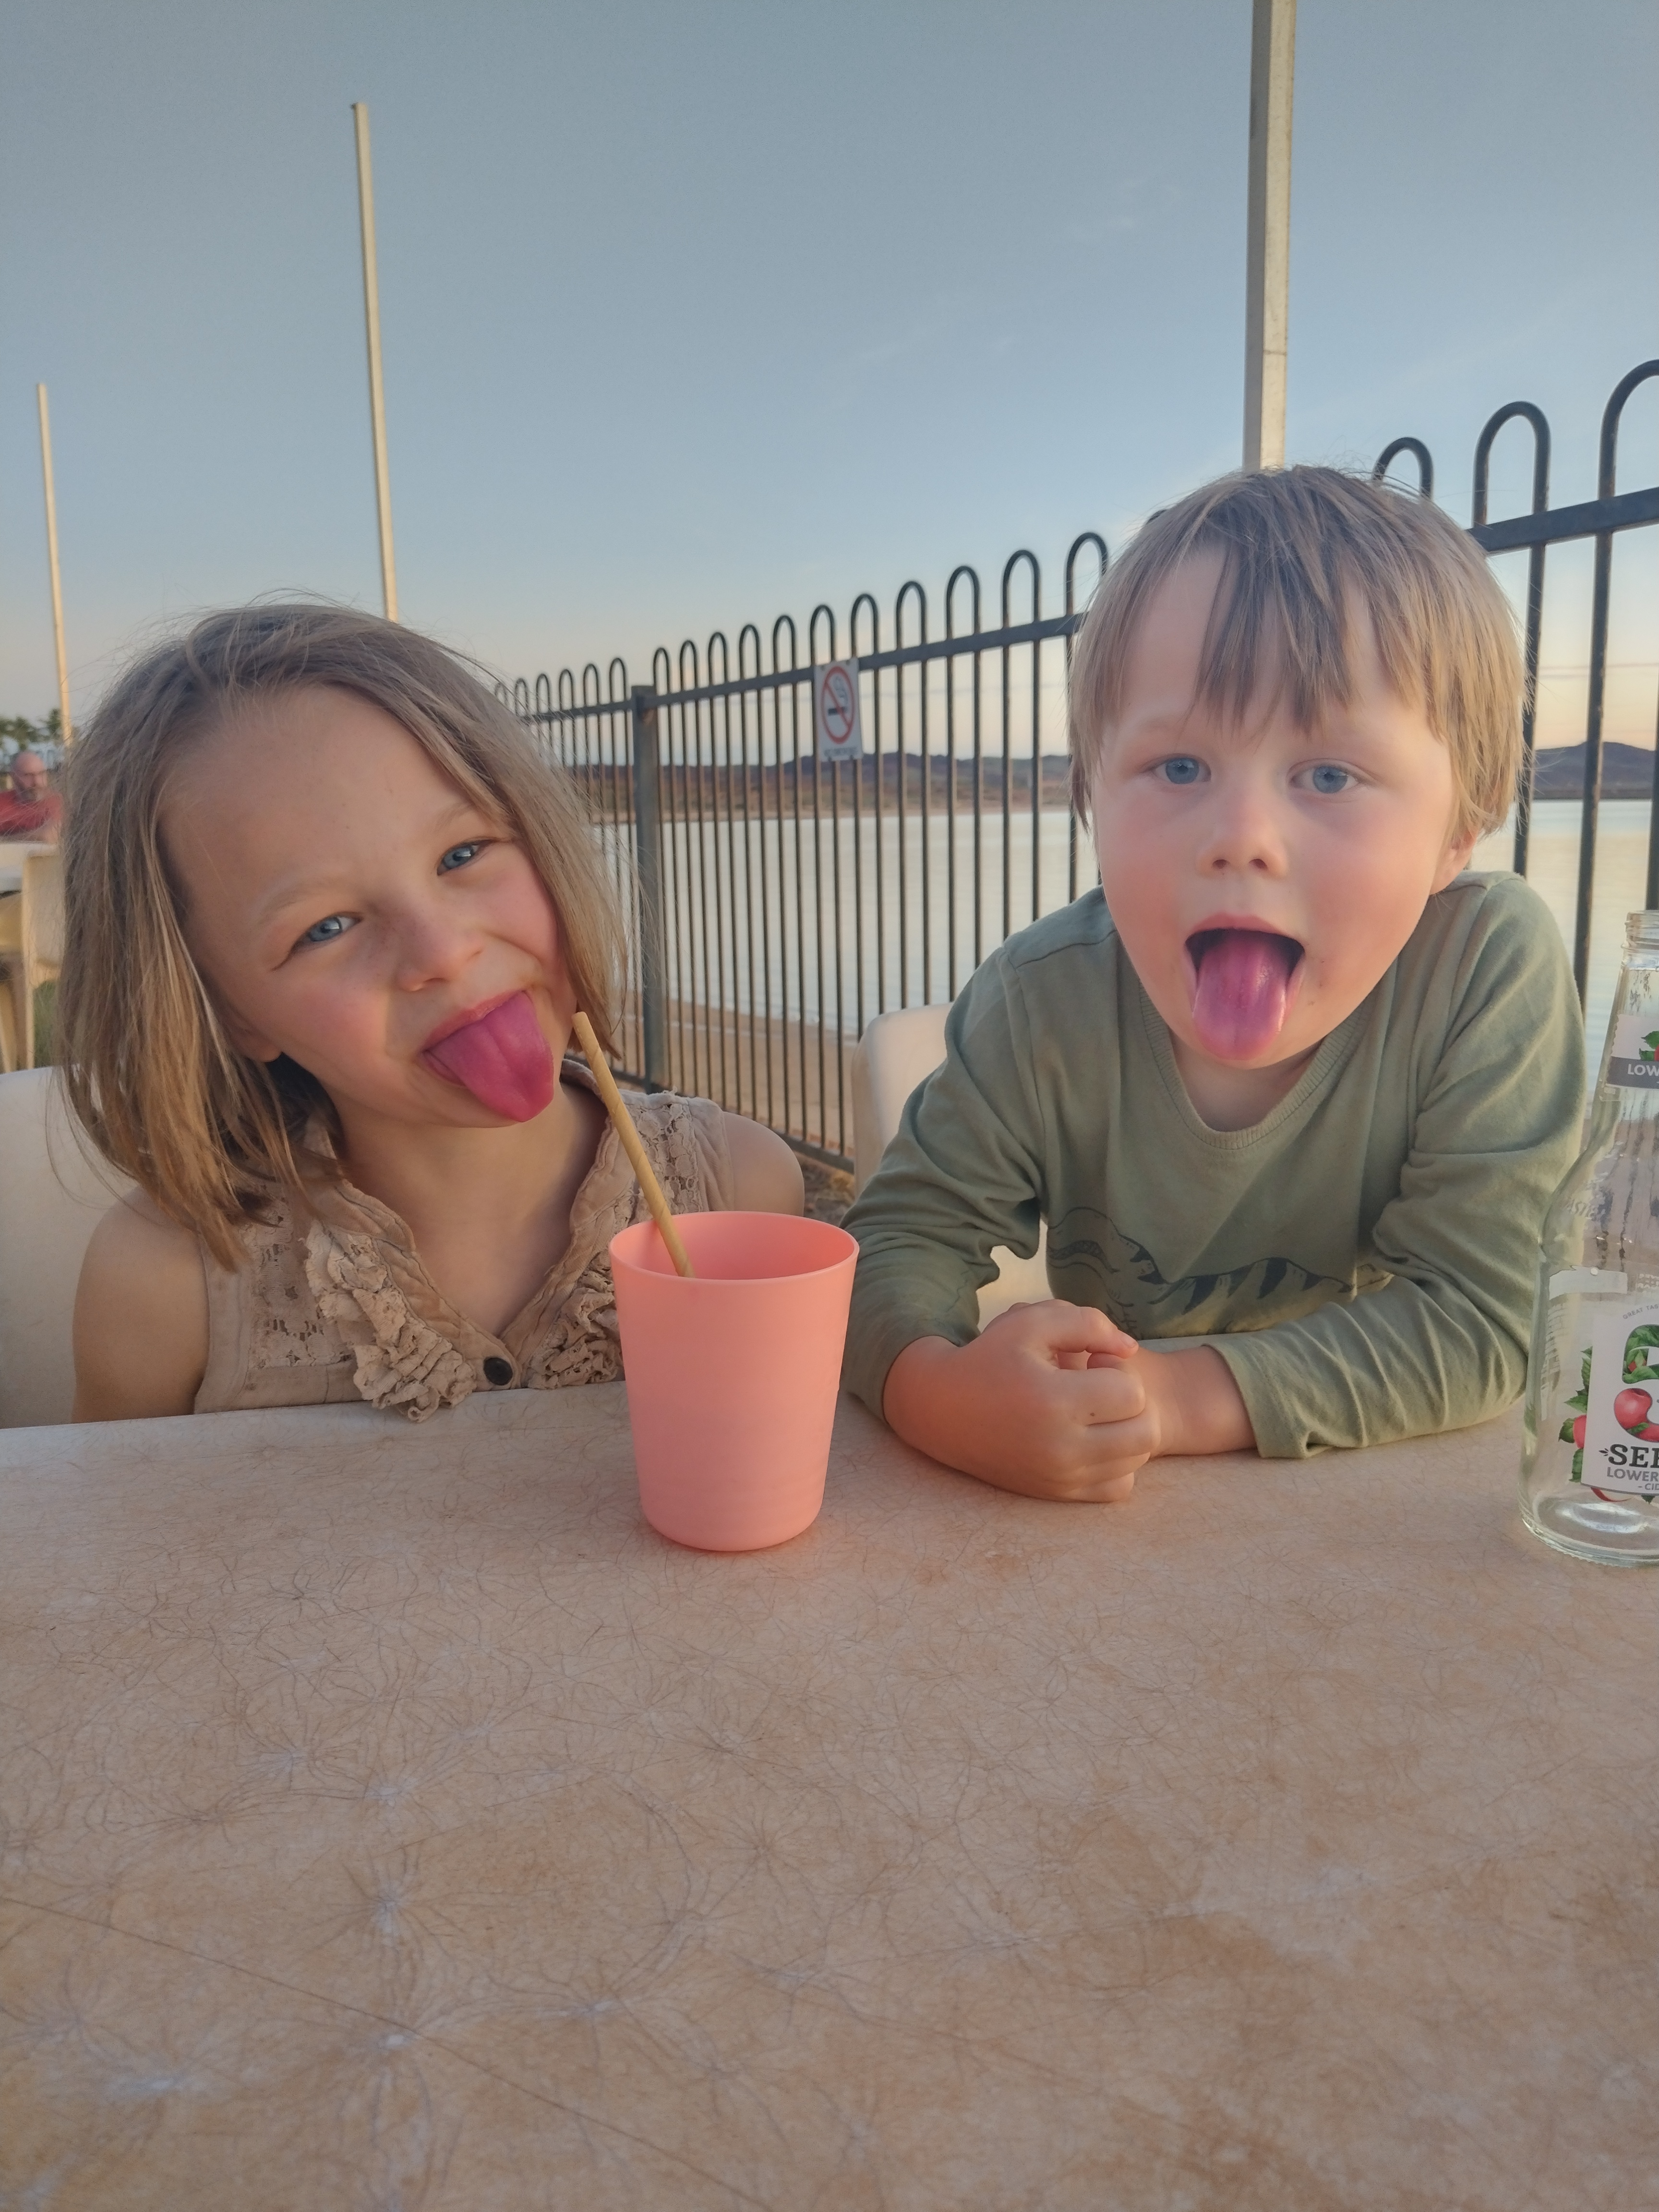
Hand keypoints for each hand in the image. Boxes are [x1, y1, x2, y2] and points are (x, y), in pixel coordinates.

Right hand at [881, 1302, 1253, 1502]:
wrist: (941, 1410)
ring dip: (1126, 1429)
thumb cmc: (989, 1357)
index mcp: (1055, 1401)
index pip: (1132, 1391)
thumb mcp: (1032, 1322)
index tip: (1090, 1359)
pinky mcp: (1057, 1494)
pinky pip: (1119, 1488)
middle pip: (1145, 1430)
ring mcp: (1060, 1477)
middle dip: (1130, 1401)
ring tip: (1093, 1410)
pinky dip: (1118, 1465)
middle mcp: (1061, 1448)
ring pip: (1136, 1460)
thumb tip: (1131, 1348)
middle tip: (1098, 1386)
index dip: (1116, 1366)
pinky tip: (1092, 1439)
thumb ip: (1089, 1324)